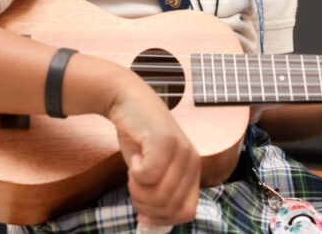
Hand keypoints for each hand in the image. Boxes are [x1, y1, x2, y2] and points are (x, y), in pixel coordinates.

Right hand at [105, 74, 200, 226]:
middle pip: (168, 206)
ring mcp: (181, 150)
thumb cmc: (139, 138)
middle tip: (133, 183)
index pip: (186, 213)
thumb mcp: (153, 169)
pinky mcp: (165, 141)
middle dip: (143, 203)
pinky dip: (134, 173)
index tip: (142, 214)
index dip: (162, 220)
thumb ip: (159, 193)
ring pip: (159, 194)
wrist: (128, 100)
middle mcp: (192, 161)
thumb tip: (152, 224)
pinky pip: (148, 176)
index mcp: (193, 171)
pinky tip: (134, 157)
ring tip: (133, 170)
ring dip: (136, 189)